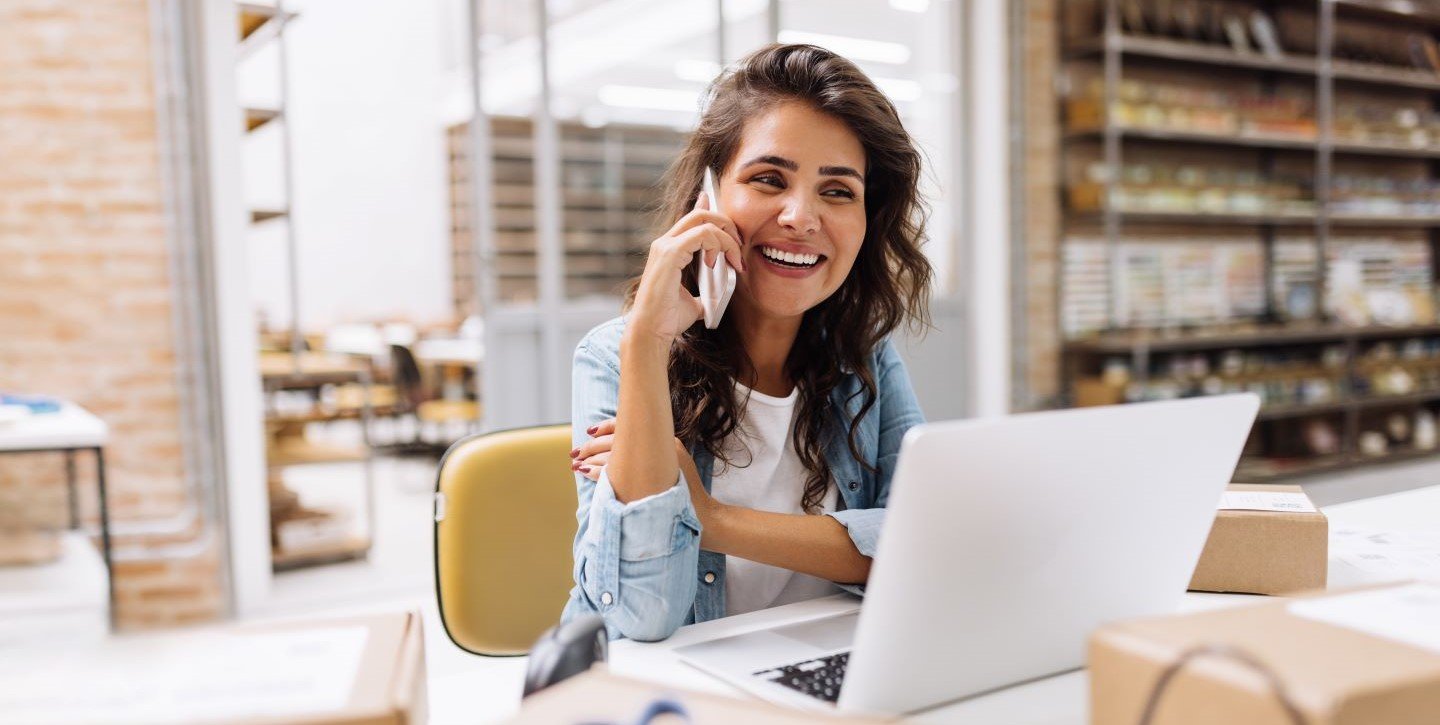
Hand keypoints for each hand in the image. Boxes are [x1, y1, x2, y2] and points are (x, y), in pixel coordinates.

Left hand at [572, 419, 723, 535]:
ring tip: (576, 464)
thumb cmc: (687, 494)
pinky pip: (613, 473)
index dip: (606, 427)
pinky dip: (595, 472)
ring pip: (611, 456)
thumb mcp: (674, 465)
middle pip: (616, 440)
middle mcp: (661, 447)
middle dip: (592, 445)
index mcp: (667, 440)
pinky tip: (584, 473)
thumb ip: (654, 453)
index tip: (589, 431)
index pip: (630, 425)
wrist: (703, 518)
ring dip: (590, 459)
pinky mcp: (646, 482)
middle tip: (576, 451)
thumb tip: (625, 448)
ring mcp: (654, 464)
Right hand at [627, 193, 745, 342]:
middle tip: (739, 246)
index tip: (733, 232)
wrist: (652, 332)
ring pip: (704, 221)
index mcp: (669, 250)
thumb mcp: (693, 303)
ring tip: (734, 260)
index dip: (712, 213)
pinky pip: (702, 234)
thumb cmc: (668, 319)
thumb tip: (714, 299)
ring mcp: (665, 246)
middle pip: (701, 214)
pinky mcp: (670, 253)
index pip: (692, 218)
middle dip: (726, 224)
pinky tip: (715, 263)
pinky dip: (716, 245)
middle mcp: (664, 243)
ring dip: (726, 238)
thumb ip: (703, 295)